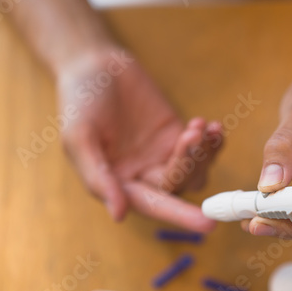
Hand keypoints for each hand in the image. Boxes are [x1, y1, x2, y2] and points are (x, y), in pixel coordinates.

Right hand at [56, 47, 222, 231]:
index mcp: (118, 184)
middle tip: (192, 136)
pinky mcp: (176, 135)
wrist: (95, 65)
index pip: (152, 206)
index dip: (179, 216)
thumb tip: (119, 215)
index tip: (207, 225)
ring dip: (204, 154)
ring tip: (198, 126)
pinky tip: (212, 127)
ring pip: (195, 170)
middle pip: (179, 186)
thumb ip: (98, 177)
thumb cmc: (79, 102)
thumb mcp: (79, 138)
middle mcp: (143, 175)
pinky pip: (202, 148)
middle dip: (191, 165)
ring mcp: (162, 155)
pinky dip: (212, 142)